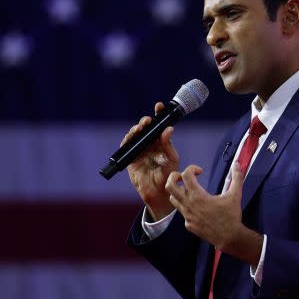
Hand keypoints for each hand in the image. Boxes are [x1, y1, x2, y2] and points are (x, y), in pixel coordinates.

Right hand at [124, 102, 179, 219]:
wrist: (159, 191)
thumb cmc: (168, 174)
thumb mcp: (171, 158)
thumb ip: (168, 144)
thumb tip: (169, 129)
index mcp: (160, 142)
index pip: (158, 125)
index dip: (158, 115)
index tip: (159, 106)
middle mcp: (149, 144)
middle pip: (145, 128)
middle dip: (145, 121)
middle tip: (148, 120)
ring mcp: (139, 150)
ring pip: (135, 135)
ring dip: (136, 129)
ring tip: (141, 127)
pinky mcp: (130, 158)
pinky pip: (127, 145)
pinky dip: (128, 139)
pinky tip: (132, 135)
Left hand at [165, 162, 262, 264]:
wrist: (229, 238)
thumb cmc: (231, 216)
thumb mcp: (235, 195)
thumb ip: (236, 178)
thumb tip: (237, 164)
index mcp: (198, 196)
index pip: (186, 175)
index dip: (192, 168)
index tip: (201, 171)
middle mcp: (189, 205)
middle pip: (170, 186)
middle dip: (174, 177)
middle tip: (184, 177)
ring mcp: (187, 216)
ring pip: (173, 199)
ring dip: (179, 192)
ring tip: (191, 191)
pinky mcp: (188, 225)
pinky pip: (182, 212)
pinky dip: (187, 206)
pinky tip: (198, 208)